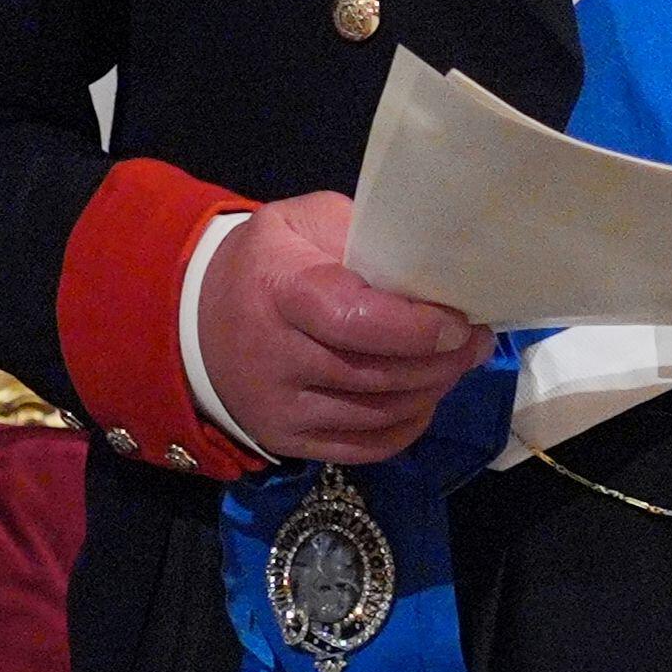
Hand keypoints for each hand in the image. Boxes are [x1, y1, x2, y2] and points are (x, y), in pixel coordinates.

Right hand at [189, 192, 487, 461]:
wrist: (197, 319)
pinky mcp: (286, 441)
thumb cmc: (266, 263)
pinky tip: (422, 398)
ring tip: (454, 365)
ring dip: (431, 391)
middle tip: (475, 342)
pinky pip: (366, 447)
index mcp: (280, 291)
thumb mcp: (301, 224)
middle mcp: (275, 357)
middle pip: (377, 374)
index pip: (355, 322)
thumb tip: (428, 269)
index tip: (459, 323)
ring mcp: (279, 407)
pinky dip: (406, 426)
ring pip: (379, 414)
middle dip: (441, 362)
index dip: (416, 328)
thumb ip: (361, 238)